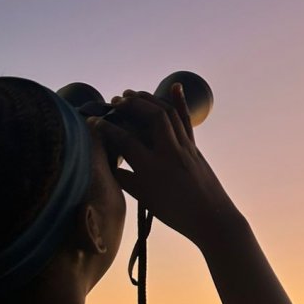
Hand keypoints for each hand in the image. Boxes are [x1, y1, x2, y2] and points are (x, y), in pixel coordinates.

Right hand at [90, 84, 241, 245]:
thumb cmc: (175, 214)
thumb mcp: (145, 199)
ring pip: (169, 114)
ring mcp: (186, 148)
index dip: (106, 129)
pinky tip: (175, 85)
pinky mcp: (195, 147)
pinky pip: (186, 120)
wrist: (211, 219)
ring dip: (150, 100)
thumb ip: (125, 179)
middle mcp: (171, 154)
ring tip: (132, 94)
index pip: (126, 141)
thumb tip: (108, 162)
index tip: (92, 122)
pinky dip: (180, 102)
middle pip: (152, 117)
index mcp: (154, 170)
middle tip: (116, 101)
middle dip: (132, 104)